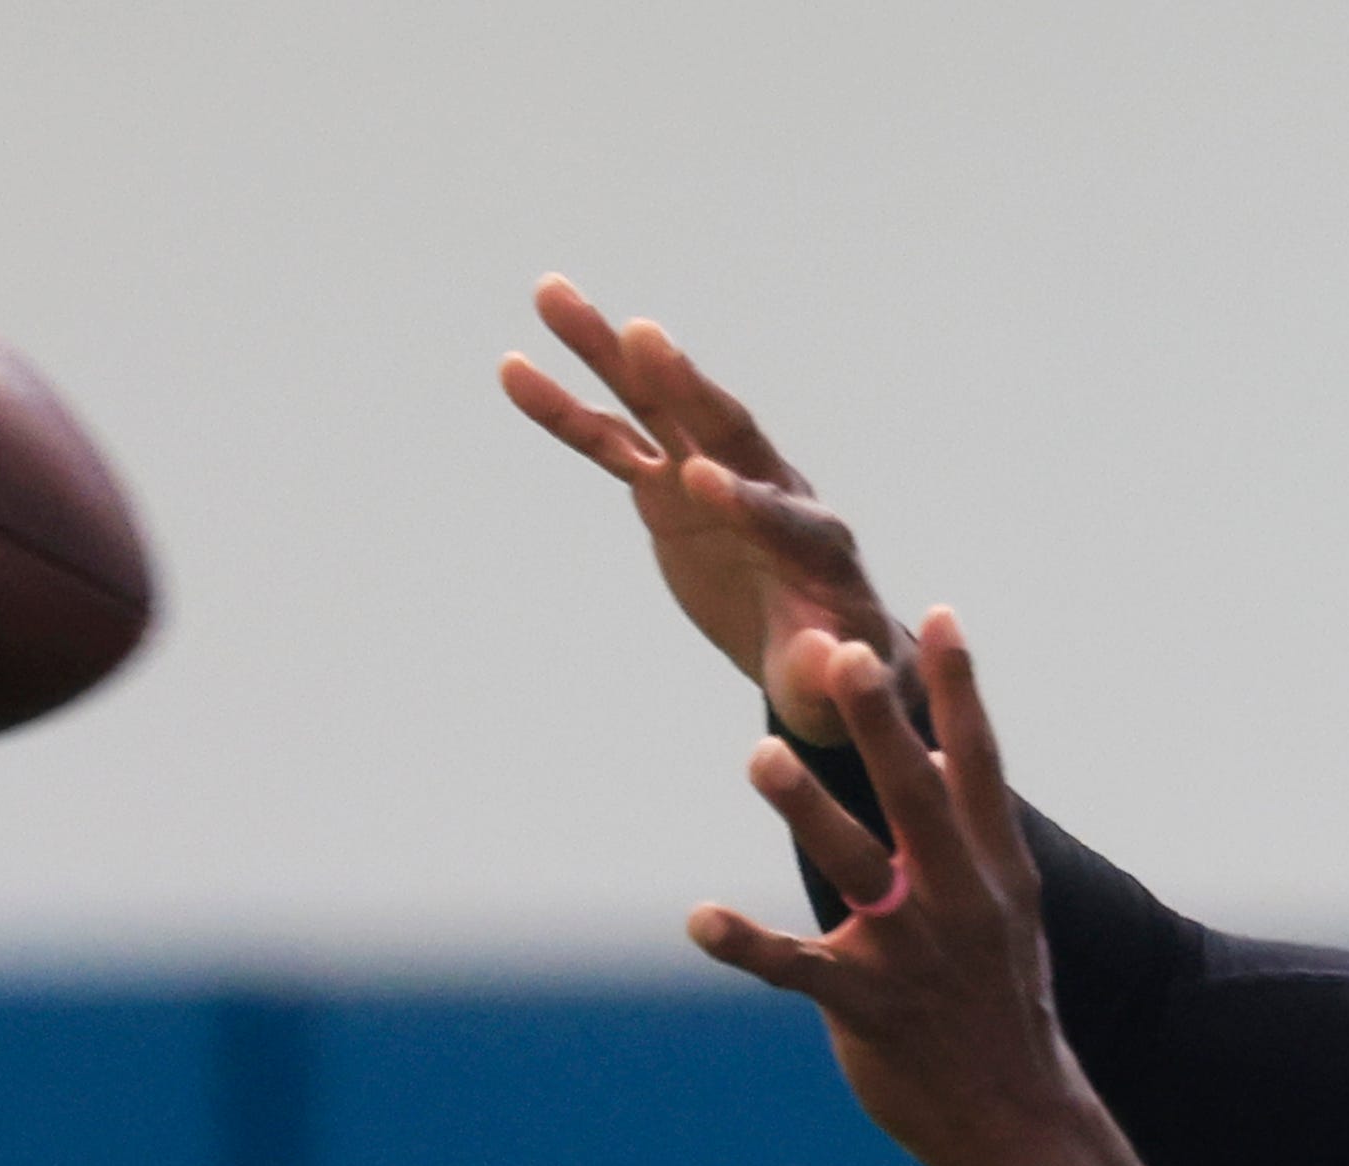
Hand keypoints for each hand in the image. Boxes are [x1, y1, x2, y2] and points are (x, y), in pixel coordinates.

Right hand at [498, 276, 901, 747]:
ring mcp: (712, 478)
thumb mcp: (830, 687)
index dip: (744, 502)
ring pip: (658, 408)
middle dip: (685, 386)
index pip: (780, 517)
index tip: (701, 483)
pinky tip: (515, 371)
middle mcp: (767, 489)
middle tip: (643, 335)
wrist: (816, 649)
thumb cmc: (832, 673)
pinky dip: (568, 410)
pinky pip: (612, 444)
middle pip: (724, 429)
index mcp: (816, 545)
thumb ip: (823, 673)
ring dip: (607, 352)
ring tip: (549, 294)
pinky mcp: (668, 488)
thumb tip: (827, 662)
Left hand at [690, 612, 1121, 1165]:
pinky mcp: (869, 1007)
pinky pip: (797, 968)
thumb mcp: (1004, 915)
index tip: (936, 616)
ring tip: (762, 755)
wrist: (1022, 1123)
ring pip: (855, 866)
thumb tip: (936, 754)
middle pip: (916, 795)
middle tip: (846, 652)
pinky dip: (746, 944)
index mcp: (995, 872)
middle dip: (881, 723)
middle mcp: (959, 900)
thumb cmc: (1000, 1009)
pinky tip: (699, 920)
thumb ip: (968, 837)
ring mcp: (914, 953)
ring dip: (807, 808)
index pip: (977, 764)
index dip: (958, 689)